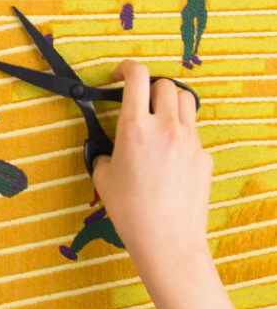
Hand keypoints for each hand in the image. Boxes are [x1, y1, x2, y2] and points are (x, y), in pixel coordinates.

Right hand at [92, 61, 212, 276]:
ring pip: (186, 102)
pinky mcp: (204, 158)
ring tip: (158, 120)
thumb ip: (106, 152)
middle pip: (165, 85)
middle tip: (139, 101)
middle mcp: (165, 128)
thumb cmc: (131, 212)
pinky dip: (181, 134)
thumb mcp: (104, 176)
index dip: (126, 68)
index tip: (119, 75)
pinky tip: (170, 156)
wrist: (167, 241)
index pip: (137, 76)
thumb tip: (111, 148)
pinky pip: (194, 133)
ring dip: (170, 103)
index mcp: (134, 126)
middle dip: (150, 88)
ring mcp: (190, 141)